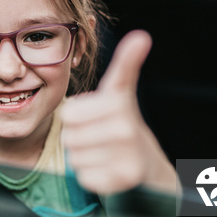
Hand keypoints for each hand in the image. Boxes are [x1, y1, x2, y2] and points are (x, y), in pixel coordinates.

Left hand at [61, 30, 175, 194]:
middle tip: (99, 135)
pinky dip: (90, 175)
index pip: (69, 114)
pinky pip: (84, 177)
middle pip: (70, 136)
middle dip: (79, 136)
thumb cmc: (123, 122)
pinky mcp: (122, 180)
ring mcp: (126, 156)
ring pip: (75, 157)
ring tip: (104, 150)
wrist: (147, 162)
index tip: (98, 114)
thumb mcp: (121, 90)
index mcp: (119, 104)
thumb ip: (126, 63)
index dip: (77, 116)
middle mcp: (126, 129)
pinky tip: (108, 168)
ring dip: (84, 156)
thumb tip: (142, 35)